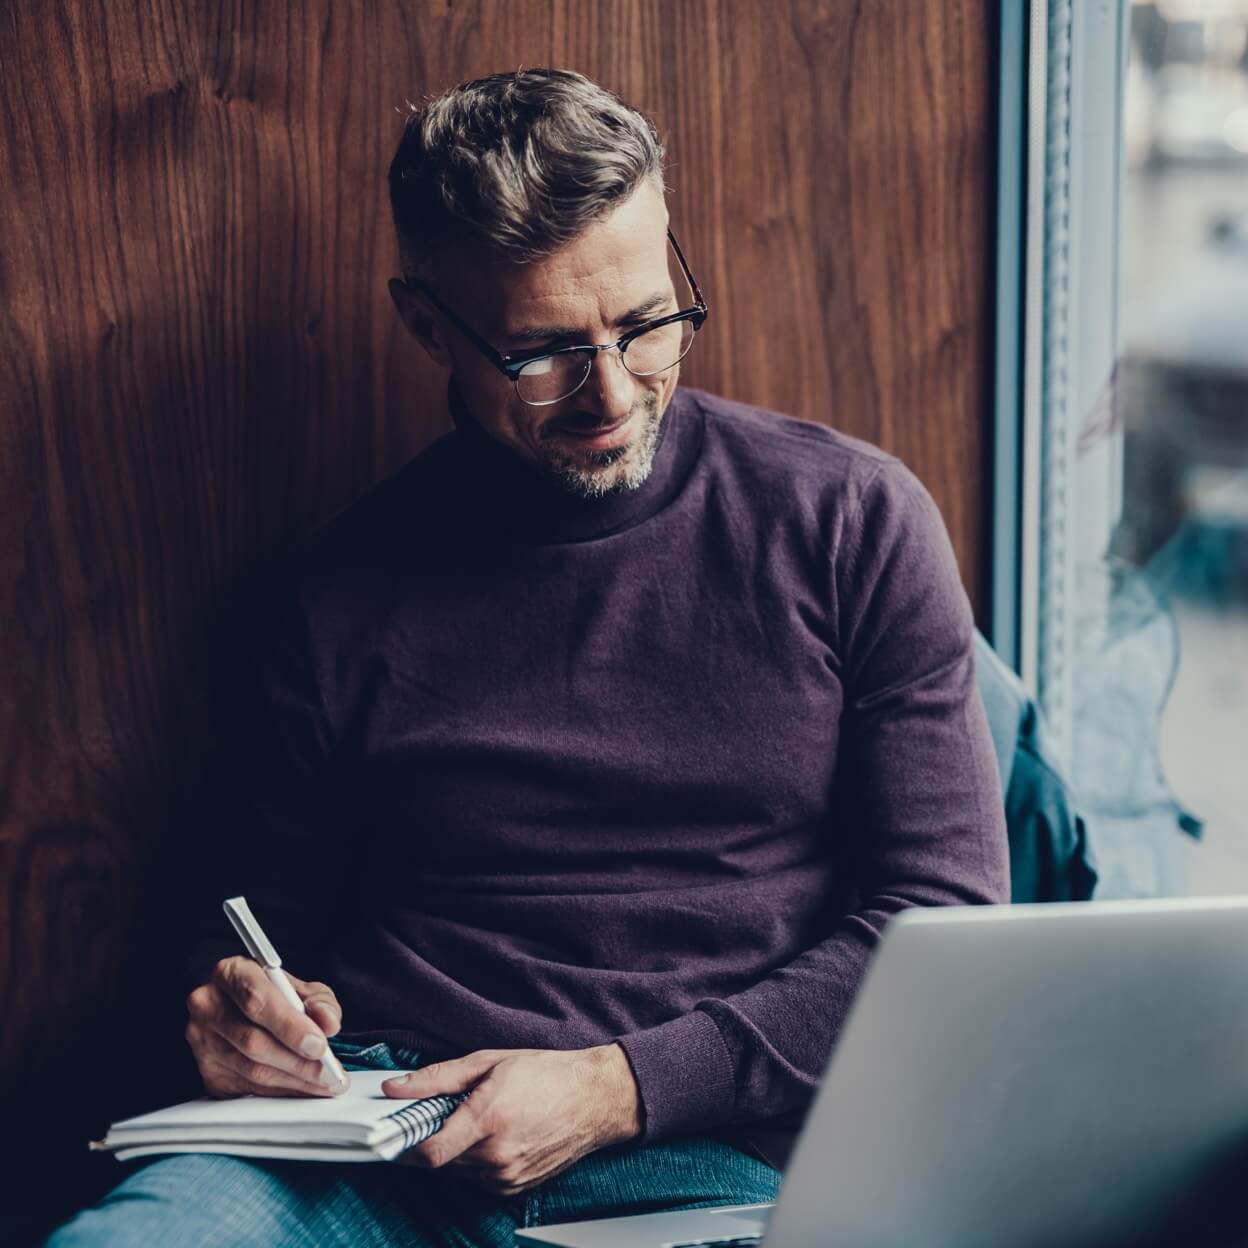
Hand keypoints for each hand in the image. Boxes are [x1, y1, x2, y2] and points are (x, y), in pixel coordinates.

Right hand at [185, 956, 348, 1097]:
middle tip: (328, 1071)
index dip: (290, 1025)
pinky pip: (247, 1088)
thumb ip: (318, 1001)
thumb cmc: (269, 993)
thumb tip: (328, 1023)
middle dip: (297, 1060)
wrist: (236, 1006)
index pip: (257, 1000)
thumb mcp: (298, 986)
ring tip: (324, 1083)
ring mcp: (201, 1041)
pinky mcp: (207, 1071)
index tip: (318, 1044)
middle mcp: (207, 1005)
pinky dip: (281, 1091)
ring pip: (251, 1069)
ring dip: (293, 1081)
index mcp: (231, 973)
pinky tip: (302, 1088)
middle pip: (253, 1040)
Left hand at [381, 1044, 641, 1194]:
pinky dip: (476, 1162)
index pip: (428, 1152)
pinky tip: (494, 1136)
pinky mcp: (515, 1189)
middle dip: (435, 1138)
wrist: (593, 1099)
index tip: (399, 1131)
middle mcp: (497, 1155)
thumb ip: (438, 1078)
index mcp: (488, 1119)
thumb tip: (397, 1088)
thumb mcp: (489, 1062)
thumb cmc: (547, 1075)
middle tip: (448, 1112)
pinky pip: (478, 1181)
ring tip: (479, 1120)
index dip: (407, 1143)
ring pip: (458, 1172)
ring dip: (456, 1151)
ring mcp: (508, 1177)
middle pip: (440, 1162)